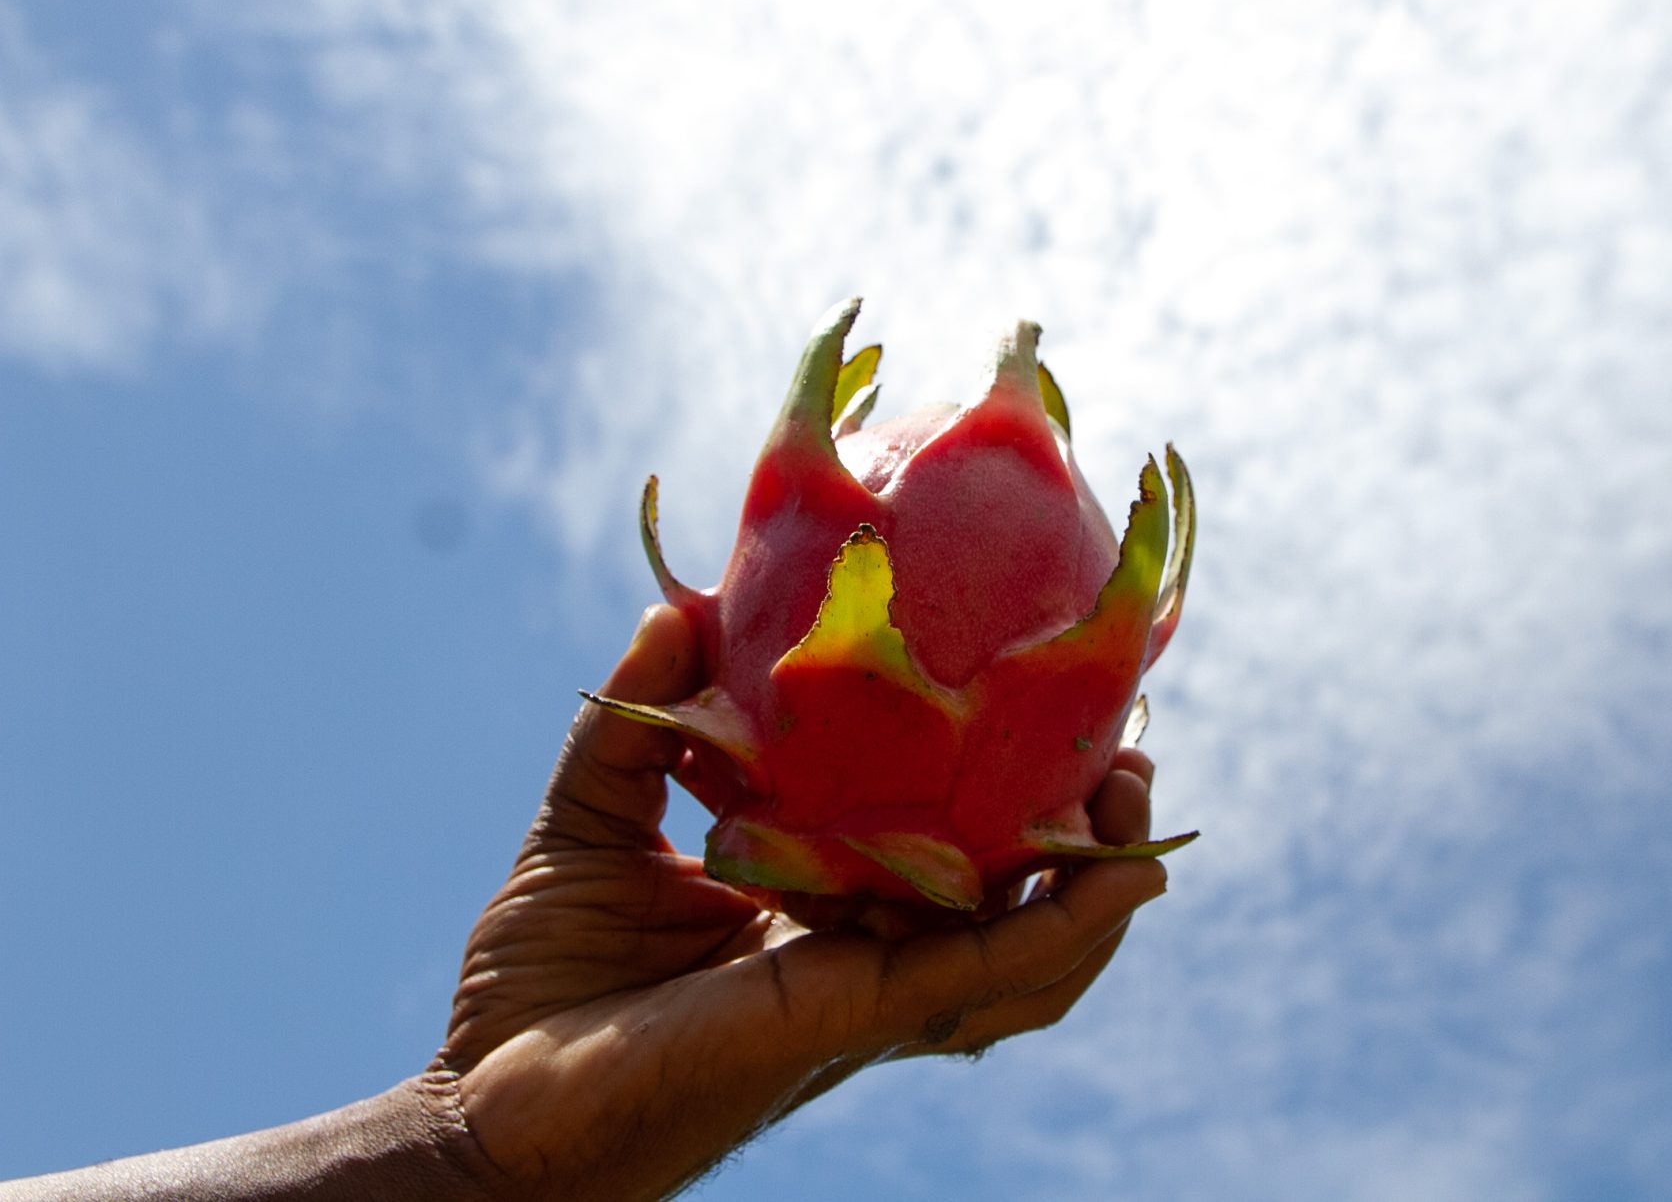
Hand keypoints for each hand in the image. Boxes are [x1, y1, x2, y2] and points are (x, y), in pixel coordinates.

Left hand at [430, 605, 1171, 1200]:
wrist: (495, 1103)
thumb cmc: (540, 983)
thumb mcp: (591, 821)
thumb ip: (637, 723)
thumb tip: (673, 613)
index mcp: (818, 909)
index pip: (942, 845)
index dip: (1008, 787)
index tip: (1053, 708)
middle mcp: (862, 952)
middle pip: (1011, 897)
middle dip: (1082, 833)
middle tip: (1124, 757)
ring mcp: (867, 990)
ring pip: (1026, 948)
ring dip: (1093, 878)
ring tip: (1133, 801)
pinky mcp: (852, 1014)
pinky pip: (984, 972)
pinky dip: (1060, 929)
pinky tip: (1114, 880)